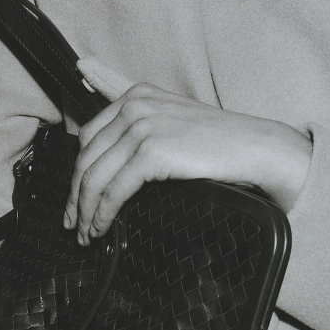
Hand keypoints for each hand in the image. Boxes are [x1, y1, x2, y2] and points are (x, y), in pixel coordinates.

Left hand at [65, 58, 312, 244]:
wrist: (255, 148)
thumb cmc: (219, 140)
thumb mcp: (171, 116)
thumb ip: (136, 113)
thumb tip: (96, 108)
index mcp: (136, 95)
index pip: (89, 136)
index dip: (76, 172)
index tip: (74, 198)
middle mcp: (134, 106)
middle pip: (86, 158)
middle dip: (76, 196)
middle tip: (74, 224)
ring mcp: (142, 127)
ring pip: (94, 177)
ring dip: (85, 211)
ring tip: (87, 234)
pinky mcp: (151, 152)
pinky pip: (113, 191)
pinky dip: (102, 215)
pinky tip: (102, 229)